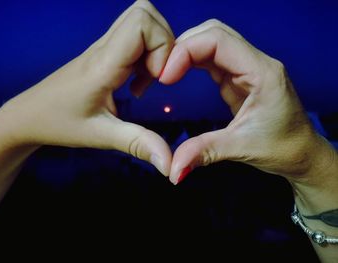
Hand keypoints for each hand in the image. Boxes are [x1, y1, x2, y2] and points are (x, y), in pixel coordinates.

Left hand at [0, 0, 173, 175]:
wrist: (30, 115)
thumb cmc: (60, 123)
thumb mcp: (102, 136)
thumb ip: (138, 144)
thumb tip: (169, 164)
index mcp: (103, 64)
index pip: (141, 23)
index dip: (162, 46)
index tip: (158, 79)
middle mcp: (104, 49)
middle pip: (145, 13)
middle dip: (163, 43)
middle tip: (156, 77)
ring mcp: (103, 48)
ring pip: (141, 21)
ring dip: (155, 48)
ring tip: (147, 79)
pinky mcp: (105, 54)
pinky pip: (134, 38)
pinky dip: (146, 55)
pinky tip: (137, 82)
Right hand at [160, 19, 332, 184]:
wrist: (301, 153)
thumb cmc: (283, 147)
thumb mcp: (242, 148)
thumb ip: (205, 152)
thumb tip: (173, 168)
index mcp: (262, 72)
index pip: (218, 40)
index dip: (185, 52)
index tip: (166, 77)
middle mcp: (255, 63)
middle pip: (213, 33)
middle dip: (183, 47)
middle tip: (162, 71)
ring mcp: (247, 68)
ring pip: (212, 42)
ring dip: (186, 53)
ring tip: (167, 73)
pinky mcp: (238, 78)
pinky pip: (212, 59)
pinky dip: (192, 62)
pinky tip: (179, 74)